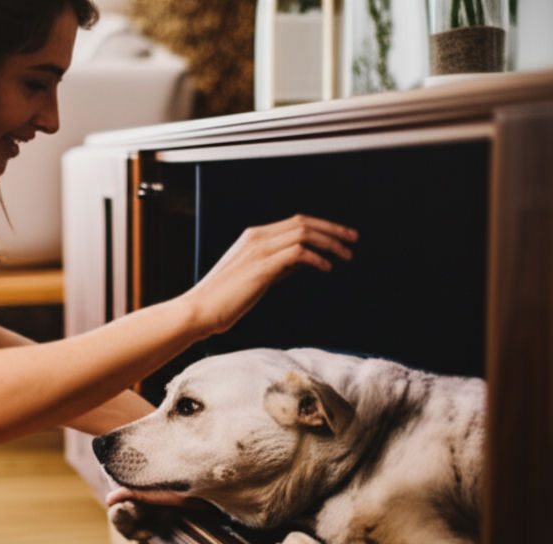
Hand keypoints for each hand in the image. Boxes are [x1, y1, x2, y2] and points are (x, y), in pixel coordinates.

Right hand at [181, 214, 357, 336]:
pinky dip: (316, 257)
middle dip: (333, 230)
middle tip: (353, 240)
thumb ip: (277, 265)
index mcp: (253, 237)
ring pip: (304, 234)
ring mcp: (258, 250)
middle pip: (304, 222)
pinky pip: (297, 253)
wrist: (199, 311)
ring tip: (346, 255)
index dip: (323, 227)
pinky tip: (327, 267)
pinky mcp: (261, 267)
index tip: (342, 237)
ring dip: (330, 243)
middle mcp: (256, 238)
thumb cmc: (224, 299)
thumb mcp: (254, 276)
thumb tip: (303, 261)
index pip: (296, 222)